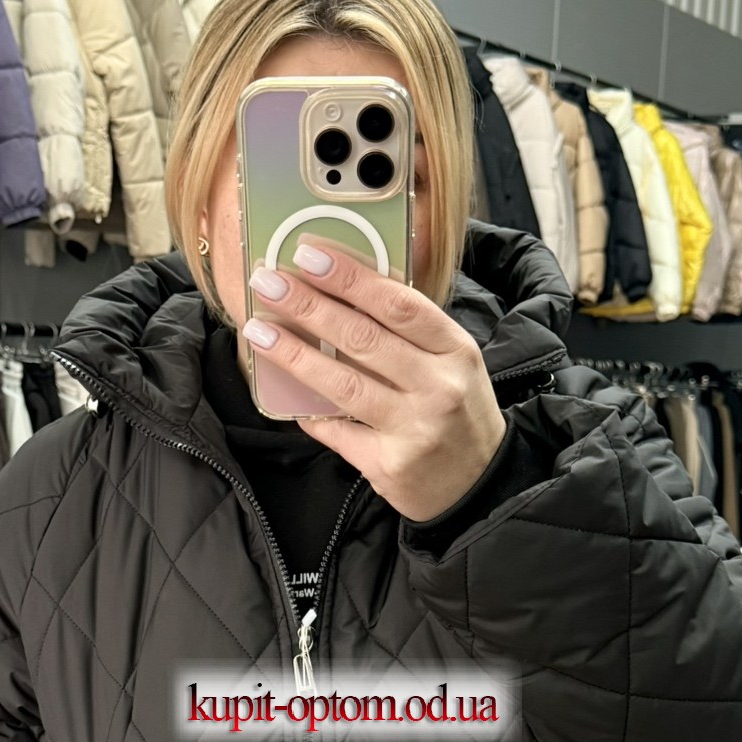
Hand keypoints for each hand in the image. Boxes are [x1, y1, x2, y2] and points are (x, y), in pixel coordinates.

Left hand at [243, 241, 506, 520]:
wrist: (482, 487)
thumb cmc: (459, 413)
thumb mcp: (452, 364)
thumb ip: (409, 334)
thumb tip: (340, 294)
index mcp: (456, 351)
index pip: (398, 304)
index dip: (351, 277)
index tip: (309, 254)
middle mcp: (438, 388)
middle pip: (363, 338)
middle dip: (309, 306)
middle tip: (268, 282)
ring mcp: (415, 429)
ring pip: (343, 384)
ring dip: (294, 354)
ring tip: (259, 331)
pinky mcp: (390, 465)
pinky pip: (338, 432)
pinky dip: (308, 413)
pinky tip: (284, 396)